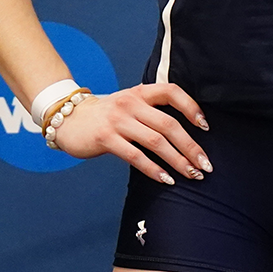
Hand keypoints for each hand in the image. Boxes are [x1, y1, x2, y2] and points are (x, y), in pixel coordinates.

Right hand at [49, 83, 213, 184]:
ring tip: (192, 174)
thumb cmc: (105, 115)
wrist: (66, 118)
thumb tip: (185, 133)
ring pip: (156, 141)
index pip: (172, 92)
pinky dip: (153, 169)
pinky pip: (135, 156)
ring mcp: (118, 120)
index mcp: (140, 92)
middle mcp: (131, 103)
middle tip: (205, 165)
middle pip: (169, 124)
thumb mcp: (129, 104)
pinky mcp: (106, 138)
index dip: (191, 107)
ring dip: (177, 161)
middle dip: (191, 147)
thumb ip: (152, 111)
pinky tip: (166, 179)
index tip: (205, 126)